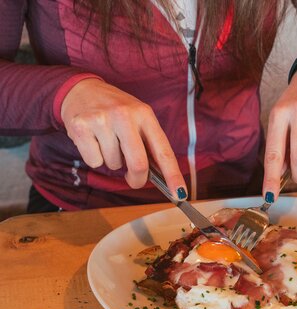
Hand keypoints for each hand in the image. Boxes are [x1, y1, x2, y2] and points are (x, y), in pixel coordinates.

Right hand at [61, 78, 186, 198]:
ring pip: (114, 165)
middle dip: (137, 179)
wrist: (80, 90)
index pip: (164, 152)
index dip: (173, 176)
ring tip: (107, 142)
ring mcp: (102, 120)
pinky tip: (93, 140)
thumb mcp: (138, 119)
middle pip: (138, 164)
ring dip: (112, 162)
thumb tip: (160, 178)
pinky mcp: (81, 127)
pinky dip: (95, 158)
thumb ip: (149, 145)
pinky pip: (94, 162)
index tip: (180, 194)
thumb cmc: (116, 112)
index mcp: (145, 114)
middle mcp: (124, 115)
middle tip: (134, 180)